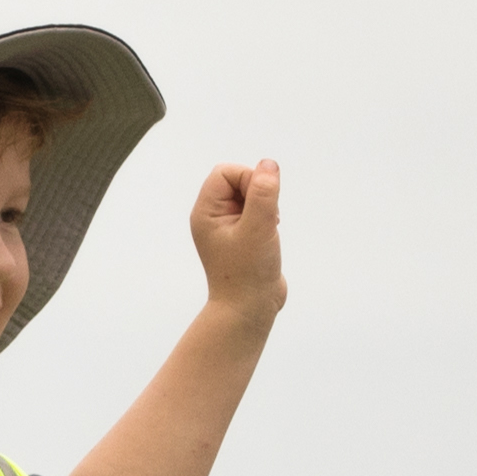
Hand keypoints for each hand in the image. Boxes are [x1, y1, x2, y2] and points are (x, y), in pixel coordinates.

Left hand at [188, 160, 284, 319]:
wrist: (249, 310)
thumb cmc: (248, 273)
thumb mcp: (258, 228)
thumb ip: (263, 193)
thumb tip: (268, 165)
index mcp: (206, 213)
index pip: (225, 173)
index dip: (248, 178)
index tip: (262, 203)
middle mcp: (212, 218)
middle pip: (236, 181)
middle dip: (258, 192)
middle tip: (267, 217)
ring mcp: (227, 228)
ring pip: (248, 196)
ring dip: (264, 205)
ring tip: (268, 228)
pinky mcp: (242, 237)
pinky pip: (254, 211)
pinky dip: (266, 216)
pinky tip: (270, 234)